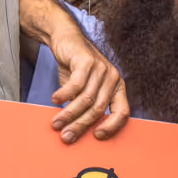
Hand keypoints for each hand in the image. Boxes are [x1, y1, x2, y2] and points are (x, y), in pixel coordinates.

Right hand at [47, 23, 129, 143]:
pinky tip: (55, 100)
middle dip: (81, 125)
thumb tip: (75, 132)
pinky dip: (64, 95)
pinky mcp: (87, 61)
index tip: (97, 137)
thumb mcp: (85, 90)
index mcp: (117, 89)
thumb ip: (85, 108)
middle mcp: (113, 79)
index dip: (112, 127)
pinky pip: (76, 84)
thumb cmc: (77, 70)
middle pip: (99, 109)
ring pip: (86, 99)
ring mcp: (102, 69)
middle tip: (66, 136)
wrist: (67, 40)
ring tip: (56, 123)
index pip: (123, 113)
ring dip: (69, 114)